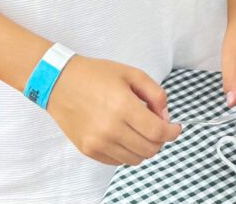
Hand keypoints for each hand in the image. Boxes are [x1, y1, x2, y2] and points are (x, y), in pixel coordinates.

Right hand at [47, 57, 179, 165]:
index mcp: (123, 106)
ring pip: (135, 159)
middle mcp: (110, 129)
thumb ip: (155, 94)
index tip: (175, 128)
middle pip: (149, 149)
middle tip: (157, 127)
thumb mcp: (131, 74)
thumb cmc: (95, 75)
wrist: (59, 82)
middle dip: (160, 140)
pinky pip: (117, 161)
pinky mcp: (88, 150)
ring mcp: (98, 142)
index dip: (172, 132)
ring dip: (144, 147)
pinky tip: (123, 135)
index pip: (158, 132)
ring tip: (138, 130)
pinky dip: (127, 152)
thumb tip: (166, 117)